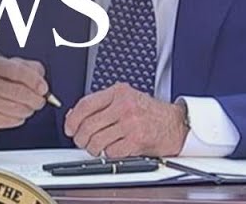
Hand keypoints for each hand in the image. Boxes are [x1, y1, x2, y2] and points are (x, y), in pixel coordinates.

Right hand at [0, 54, 49, 137]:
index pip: (17, 70)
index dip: (34, 80)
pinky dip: (18, 119)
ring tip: (27, 107)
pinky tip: (13, 113)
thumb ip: (28, 68)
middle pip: (19, 92)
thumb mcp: (7, 67)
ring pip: (17, 109)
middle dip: (36, 99)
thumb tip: (41, 81)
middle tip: (40, 101)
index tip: (44, 88)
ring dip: (28, 110)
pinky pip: (11, 121)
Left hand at [64, 83, 186, 157]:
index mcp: (119, 92)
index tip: (69, 128)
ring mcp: (130, 123)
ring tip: (98, 148)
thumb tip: (75, 116)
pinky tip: (114, 149)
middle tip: (82, 141)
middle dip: (80, 138)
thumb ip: (102, 105)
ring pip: (96, 141)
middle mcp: (124, 105)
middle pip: (88, 125)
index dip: (73, 119)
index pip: (85, 104)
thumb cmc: (150, 113)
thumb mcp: (125, 100)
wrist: (176, 124)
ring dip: (93, 149)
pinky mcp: (136, 140)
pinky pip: (111, 152)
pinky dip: (109, 154)